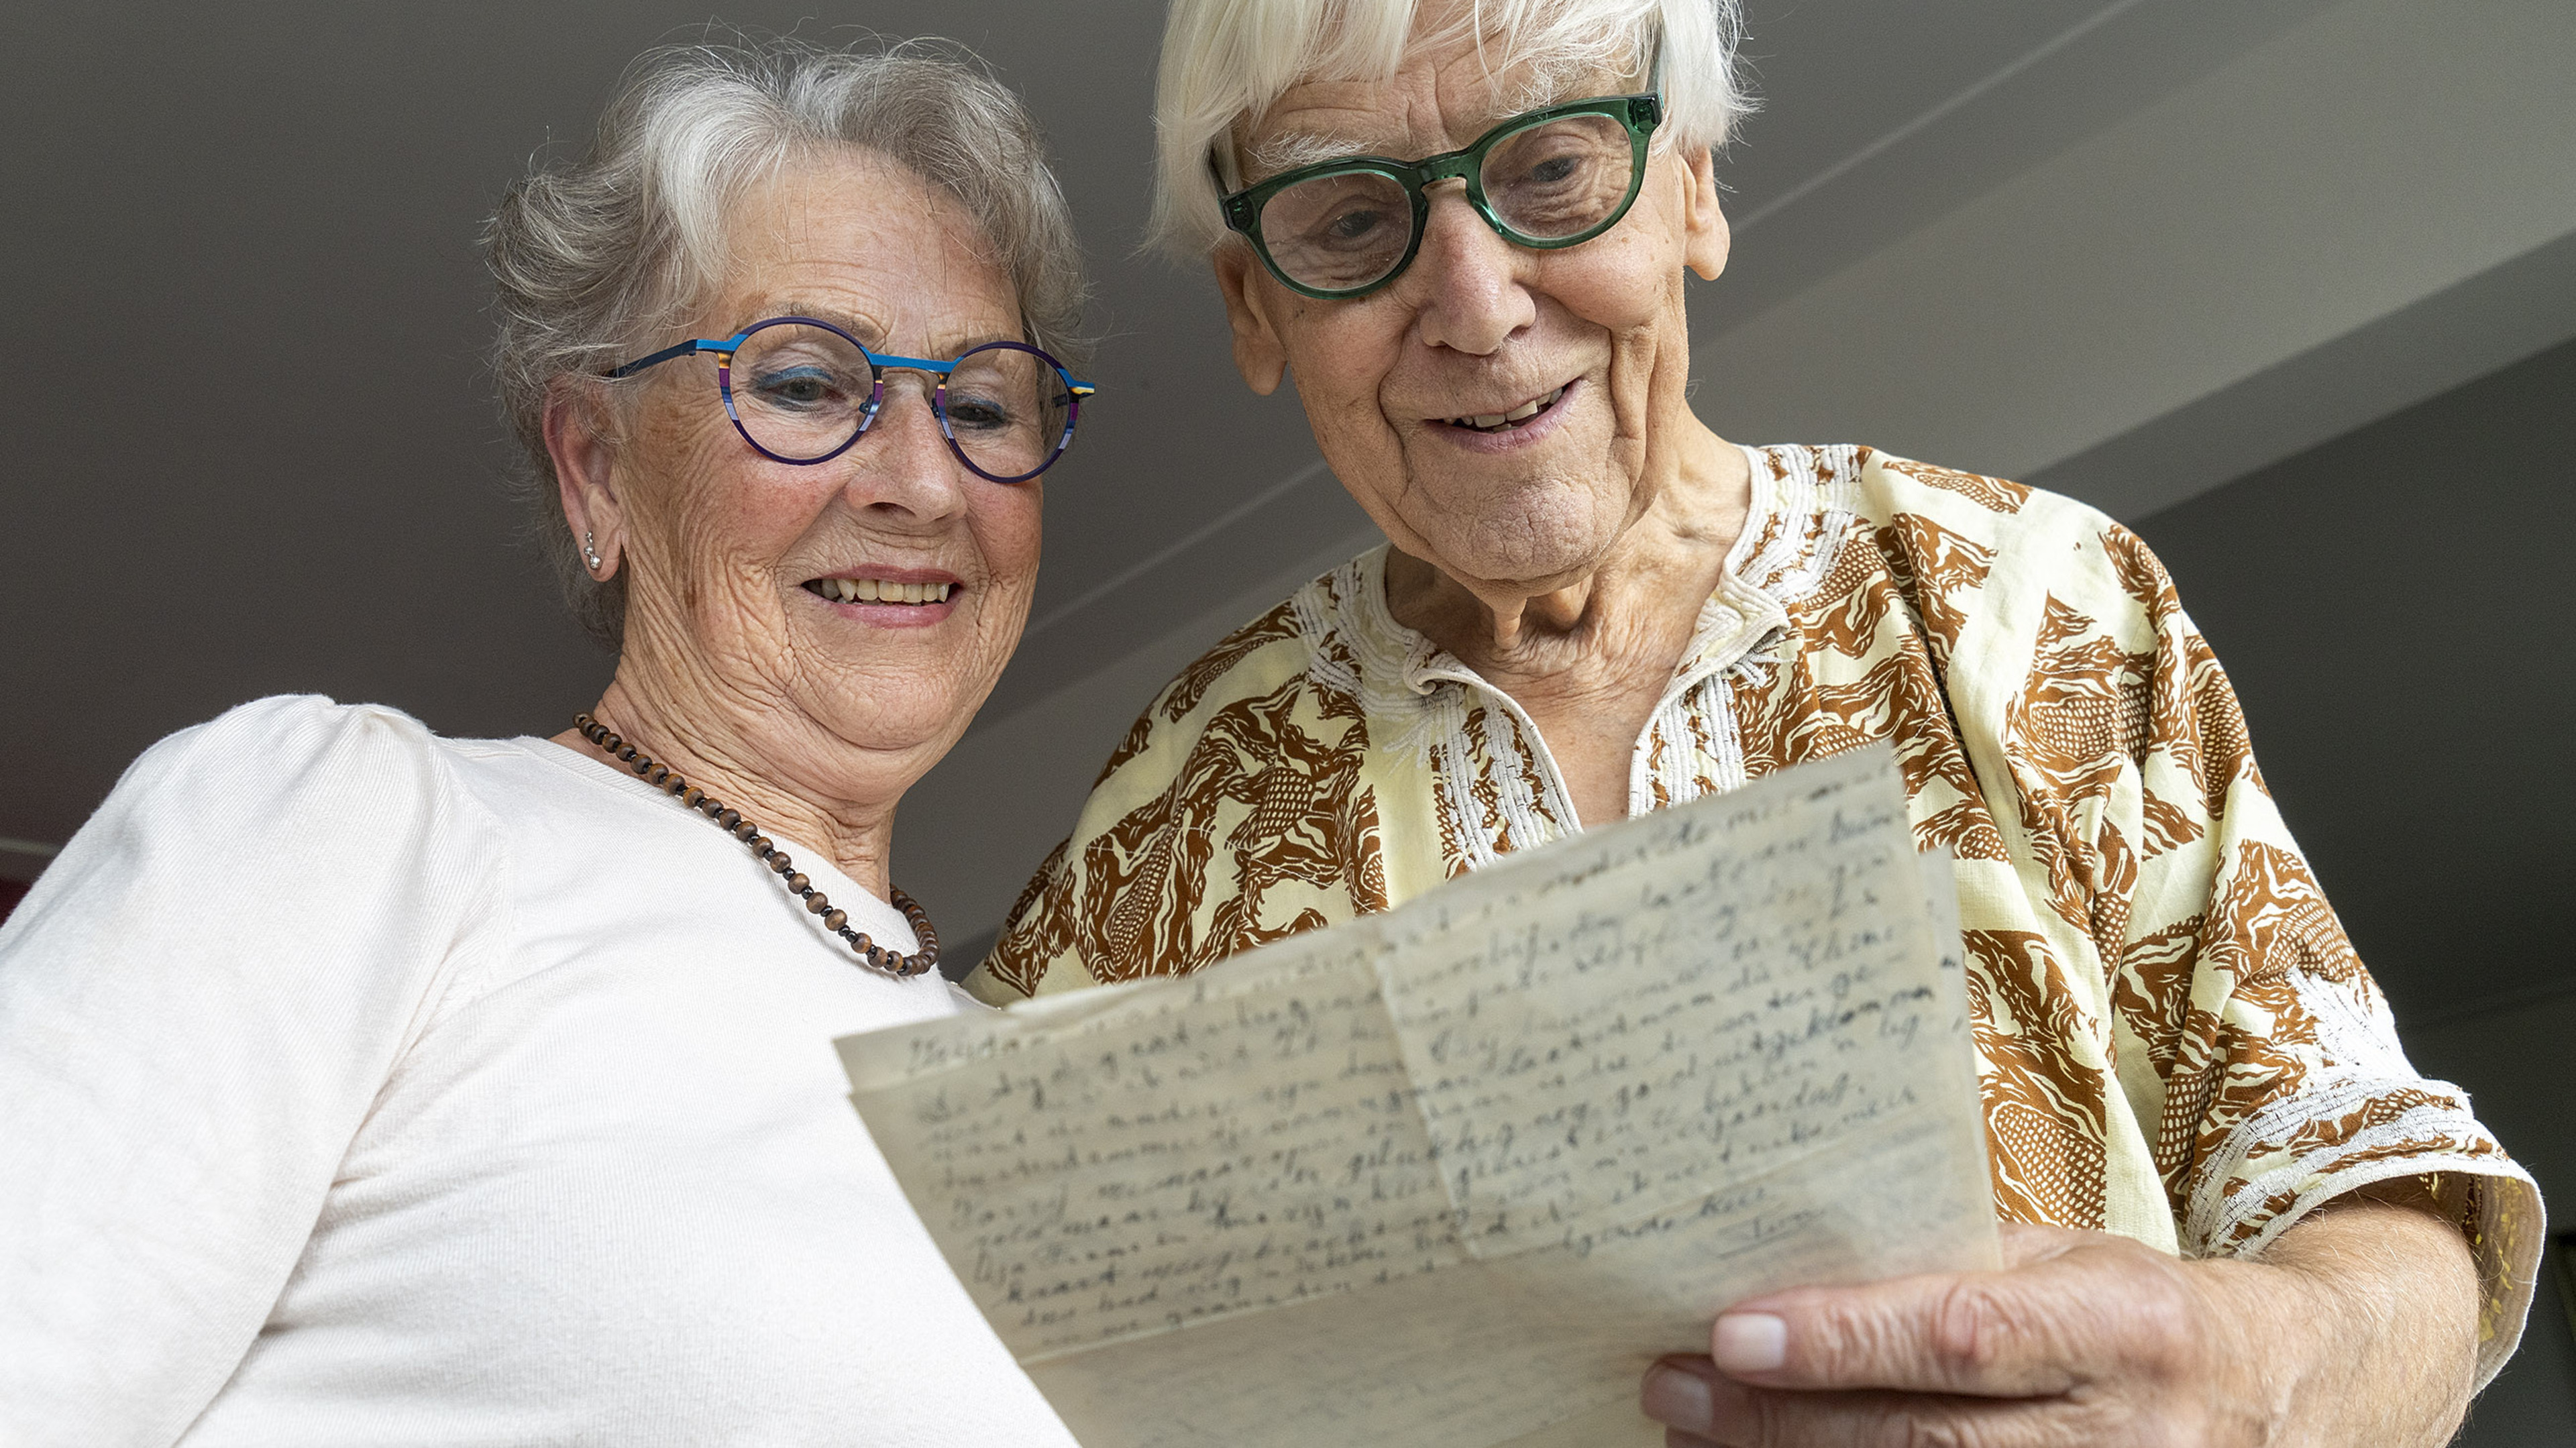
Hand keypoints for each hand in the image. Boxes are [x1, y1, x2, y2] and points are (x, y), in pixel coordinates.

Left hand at [1639, 1196, 2477, 1446]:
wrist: (2302, 1392)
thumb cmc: (2147, 1314)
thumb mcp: (2073, 1264)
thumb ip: (1956, 1268)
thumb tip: (1796, 1266)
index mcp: (2124, 1324)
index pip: (1964, 1335)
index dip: (1845, 1341)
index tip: (1734, 1328)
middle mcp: (2126, 1431)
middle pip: (1928, 1441)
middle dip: (1785, 1419)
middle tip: (1674, 1387)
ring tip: (1697, 1431)